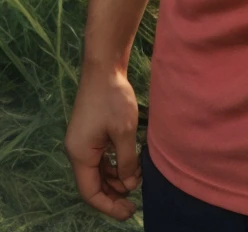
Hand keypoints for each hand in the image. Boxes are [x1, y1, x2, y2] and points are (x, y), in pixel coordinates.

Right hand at [64, 64, 142, 221]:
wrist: (104, 68)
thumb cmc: (113, 98)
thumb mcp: (124, 132)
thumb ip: (126, 161)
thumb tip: (130, 184)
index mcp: (80, 154)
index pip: (90, 192)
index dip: (109, 205)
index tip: (129, 211)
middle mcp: (77, 150)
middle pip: (94, 183)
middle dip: (114, 193)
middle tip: (136, 200)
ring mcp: (83, 141)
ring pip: (98, 171)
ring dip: (116, 178)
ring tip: (139, 179)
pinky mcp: (91, 132)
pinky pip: (101, 158)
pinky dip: (115, 164)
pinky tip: (132, 163)